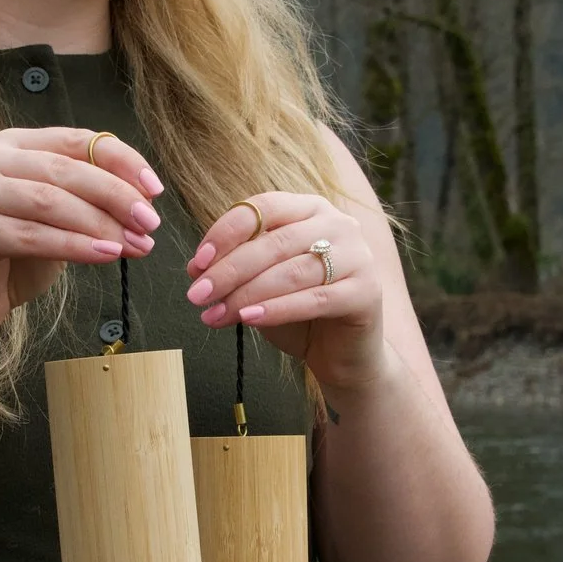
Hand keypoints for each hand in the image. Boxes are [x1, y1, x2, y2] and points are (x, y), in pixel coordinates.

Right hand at [0, 127, 164, 352]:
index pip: (76, 140)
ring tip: (135, 246)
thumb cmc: (14, 261)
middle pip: (66, 170)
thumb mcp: (59, 221)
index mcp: (12, 145)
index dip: (122, 162)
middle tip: (151, 224)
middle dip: (117, 197)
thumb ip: (90, 201)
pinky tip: (106, 256)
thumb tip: (146, 199)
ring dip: (101, 224)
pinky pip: (32, 235)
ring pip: (51, 201)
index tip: (156, 190)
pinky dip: (75, 246)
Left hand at [184, 191, 387, 391]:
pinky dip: (276, 309)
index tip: (197, 263)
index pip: (263, 207)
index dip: (226, 232)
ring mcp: (358, 256)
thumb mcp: (260, 284)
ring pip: (292, 271)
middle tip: (198, 294)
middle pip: (276, 241)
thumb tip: (195, 267)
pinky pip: (313, 299)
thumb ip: (234, 268)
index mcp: (311, 208)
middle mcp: (339, 224)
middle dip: (230, 269)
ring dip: (246, 294)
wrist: (343, 354)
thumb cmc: (299, 312)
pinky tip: (248, 319)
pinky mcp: (367, 292)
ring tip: (215, 314)